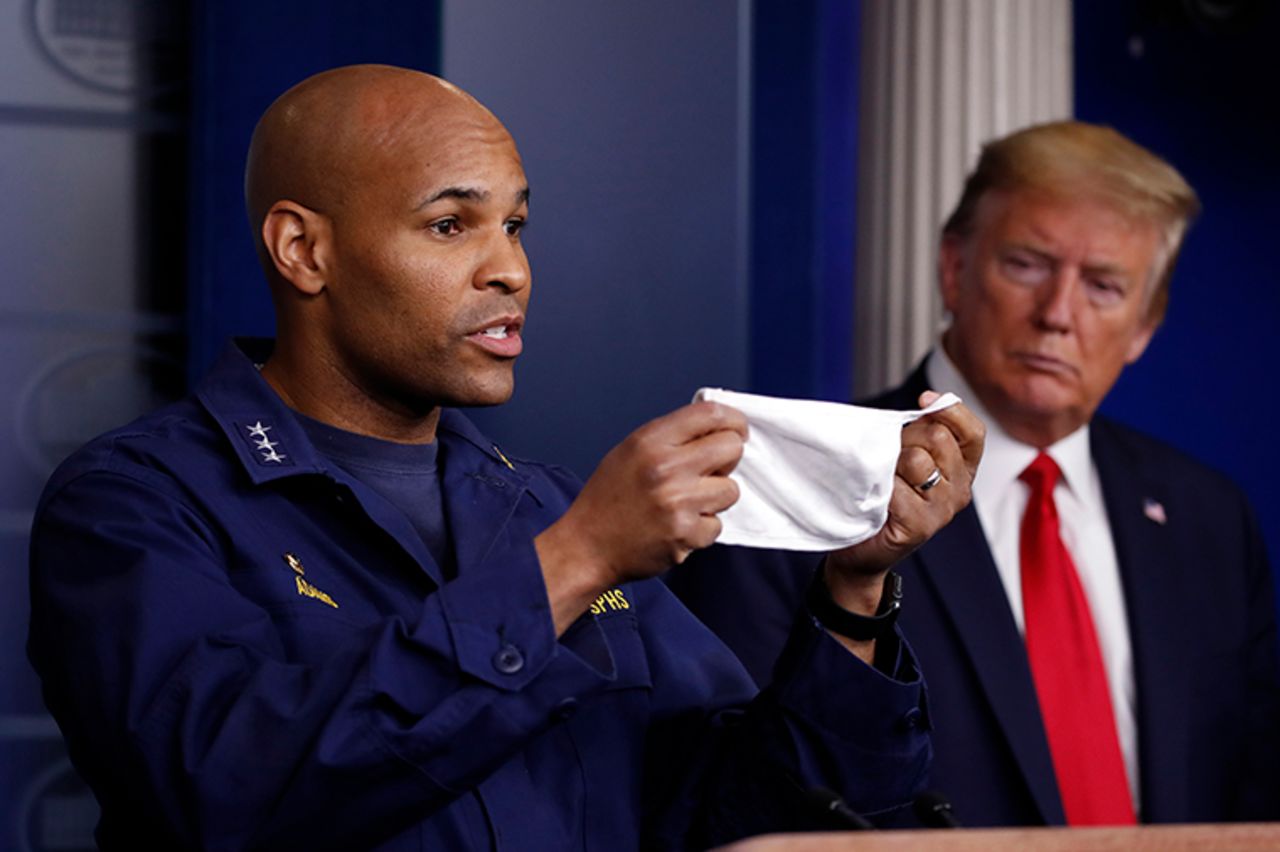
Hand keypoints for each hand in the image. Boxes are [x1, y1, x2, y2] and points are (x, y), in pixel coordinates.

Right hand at [535, 401, 746, 631]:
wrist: (588, 546)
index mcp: (651, 441)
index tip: (737, 429)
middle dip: (727, 458)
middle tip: (710, 470)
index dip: (733, 420)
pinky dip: (702, 527)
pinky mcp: (685, 535)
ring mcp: (678, 503)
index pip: (711, 414)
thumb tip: (717, 428)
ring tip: (687, 502)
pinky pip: (717, 525)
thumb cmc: (609, 498)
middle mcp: (666, 468)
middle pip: (731, 448)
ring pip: (731, 490)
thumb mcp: (631, 451)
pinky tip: (678, 525)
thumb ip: (672, 437)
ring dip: (715, 497)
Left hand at [826, 391, 984, 613]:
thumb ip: (922, 431)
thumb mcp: (906, 454)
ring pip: (916, 459)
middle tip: (890, 458)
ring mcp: (943, 511)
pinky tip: (877, 501)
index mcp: (962, 469)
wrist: (861, 547)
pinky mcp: (920, 526)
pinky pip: (897, 488)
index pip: (973, 431)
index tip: (923, 400)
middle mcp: (961, 490)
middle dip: (906, 437)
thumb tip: (927, 401)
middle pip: (938, 437)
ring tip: (883, 482)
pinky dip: (880, 488)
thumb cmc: (882, 495)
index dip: (949, 409)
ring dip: (890, 463)